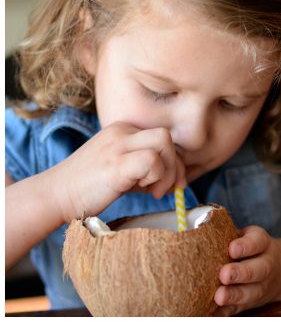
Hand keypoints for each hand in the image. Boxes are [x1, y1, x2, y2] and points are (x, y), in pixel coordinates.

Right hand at [49, 122, 185, 220]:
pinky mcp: (116, 163)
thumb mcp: (122, 170)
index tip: (169, 184)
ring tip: (151, 190)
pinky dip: (156, 177)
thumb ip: (147, 168)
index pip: (162, 137)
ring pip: (164, 143)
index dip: (173, 161)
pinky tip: (140, 190)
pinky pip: (153, 161)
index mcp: (123, 130)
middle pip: (167, 136)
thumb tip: (178, 178)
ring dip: (167, 172)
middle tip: (167, 189)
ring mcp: (118, 145)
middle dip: (176, 166)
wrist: (55, 196)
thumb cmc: (90, 187)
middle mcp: (121, 131)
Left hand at [212, 226, 280, 315]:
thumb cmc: (250, 250)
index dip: (245, 246)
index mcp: (262, 244)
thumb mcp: (246, 236)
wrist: (278, 270)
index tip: (232, 249)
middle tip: (224, 274)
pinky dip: (225, 312)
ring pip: (252, 292)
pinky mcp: (250, 303)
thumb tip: (197, 232)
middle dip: (241, 273)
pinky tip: (211, 312)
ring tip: (219, 297)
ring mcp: (260, 286)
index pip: (257, 242)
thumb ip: (227, 234)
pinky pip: (238, 309)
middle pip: (258, 270)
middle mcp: (265, 265)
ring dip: (235, 295)